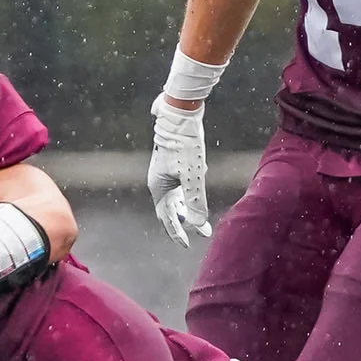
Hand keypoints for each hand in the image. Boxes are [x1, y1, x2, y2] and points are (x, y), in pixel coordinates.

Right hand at [149, 96, 210, 244]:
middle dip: (186, 223)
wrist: (178, 115)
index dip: (177, 233)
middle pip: (171, 210)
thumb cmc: (185, 145)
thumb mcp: (193, 175)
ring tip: (200, 218)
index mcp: (159, 188)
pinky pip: (180, 185)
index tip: (187, 245)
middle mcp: (159, 183)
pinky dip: (190, 192)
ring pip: (176, 198)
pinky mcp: (173, 163)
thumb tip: (199, 225)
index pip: (167, 218)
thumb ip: (196, 201)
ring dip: (189, 208)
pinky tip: (199, 186)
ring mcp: (165, 173)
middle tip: (201, 234)